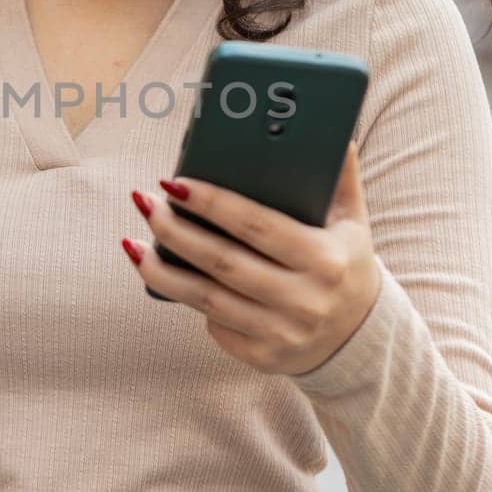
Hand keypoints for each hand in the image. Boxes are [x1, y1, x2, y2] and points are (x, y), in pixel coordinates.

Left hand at [124, 141, 381, 376]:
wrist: (361, 339)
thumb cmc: (346, 266)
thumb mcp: (353, 223)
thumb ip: (343, 179)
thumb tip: (336, 134)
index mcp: (324, 259)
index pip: (256, 225)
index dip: (212, 203)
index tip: (174, 181)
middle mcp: (303, 299)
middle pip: (223, 261)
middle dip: (175, 231)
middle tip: (144, 203)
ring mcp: (282, 333)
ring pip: (206, 299)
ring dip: (161, 270)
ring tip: (131, 243)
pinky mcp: (262, 357)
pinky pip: (215, 325)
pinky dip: (187, 300)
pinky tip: (163, 276)